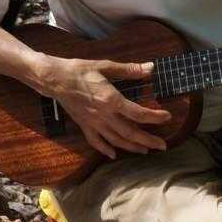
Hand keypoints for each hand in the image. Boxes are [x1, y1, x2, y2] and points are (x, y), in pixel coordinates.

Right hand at [37, 56, 170, 158]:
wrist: (54, 79)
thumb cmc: (79, 70)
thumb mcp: (105, 66)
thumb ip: (129, 70)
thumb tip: (151, 68)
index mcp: (111, 100)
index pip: (138, 114)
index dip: (155, 117)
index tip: (167, 117)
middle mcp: (104, 115)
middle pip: (130, 133)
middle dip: (148, 141)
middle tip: (163, 146)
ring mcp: (93, 123)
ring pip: (116, 140)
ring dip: (132, 147)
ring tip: (145, 151)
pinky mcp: (84, 125)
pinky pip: (96, 142)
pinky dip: (106, 150)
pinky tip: (114, 154)